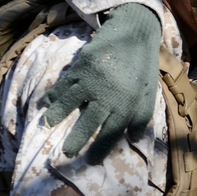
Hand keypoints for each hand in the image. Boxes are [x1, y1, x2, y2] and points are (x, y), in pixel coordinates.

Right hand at [43, 3, 160, 162]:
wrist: (134, 33)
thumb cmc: (142, 68)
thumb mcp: (148, 94)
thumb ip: (141, 117)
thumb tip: (133, 139)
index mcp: (127, 104)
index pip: (111, 133)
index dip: (100, 149)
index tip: (90, 162)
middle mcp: (108, 94)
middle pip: (88, 123)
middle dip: (76, 140)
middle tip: (66, 152)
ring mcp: (92, 79)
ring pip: (70, 102)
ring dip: (57, 116)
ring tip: (48, 126)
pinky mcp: (81, 65)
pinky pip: (63, 84)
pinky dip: (54, 94)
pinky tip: (48, 103)